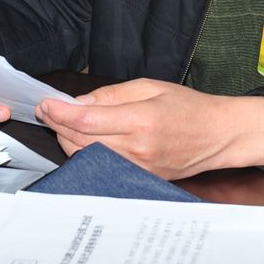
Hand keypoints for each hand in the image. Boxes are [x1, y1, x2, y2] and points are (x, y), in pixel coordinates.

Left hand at [35, 78, 263, 179]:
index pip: (86, 120)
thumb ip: (113, 93)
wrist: (218, 134)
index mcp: (140, 120)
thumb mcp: (151, 86)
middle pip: (80, 140)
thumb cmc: (189, 106)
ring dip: (68, 139)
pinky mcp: (139, 177)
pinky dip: (86, 151)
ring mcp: (137, 167)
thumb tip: (80, 101)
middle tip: (50, 109)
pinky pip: (101, 165)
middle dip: (58, 124)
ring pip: (86, 155)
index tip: (46, 103)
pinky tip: (84, 138)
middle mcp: (136, 148)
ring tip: (64, 121)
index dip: (60, 112)